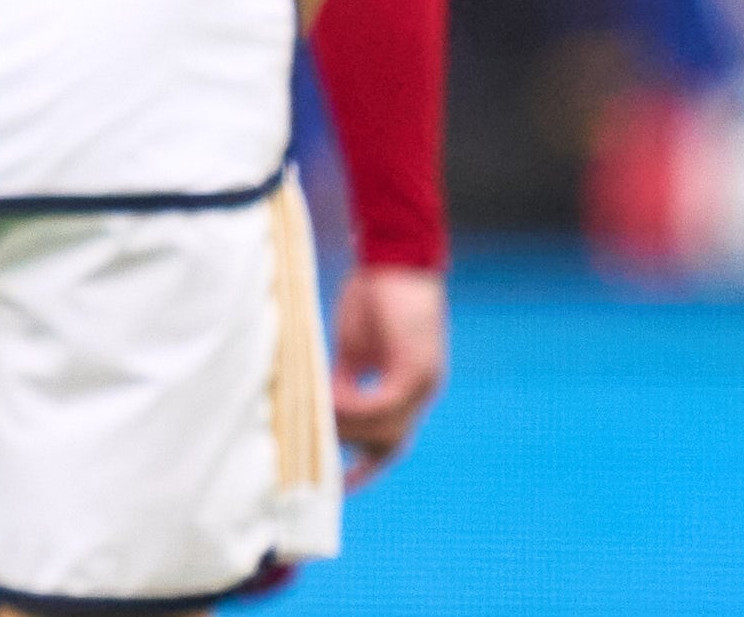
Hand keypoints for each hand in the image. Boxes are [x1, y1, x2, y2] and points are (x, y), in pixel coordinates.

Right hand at [331, 265, 447, 484]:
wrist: (395, 256)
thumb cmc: (374, 294)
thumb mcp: (356, 347)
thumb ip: (347, 380)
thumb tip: (328, 411)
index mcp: (410, 387)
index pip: (393, 441)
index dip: (368, 466)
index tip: (342, 486)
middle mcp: (424, 391)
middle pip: (390, 444)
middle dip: (354, 451)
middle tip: (319, 444)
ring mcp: (424, 382)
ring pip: (387, 429)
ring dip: (351, 427)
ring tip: (319, 415)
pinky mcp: (415, 366)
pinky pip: (385, 403)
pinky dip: (358, 407)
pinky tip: (333, 401)